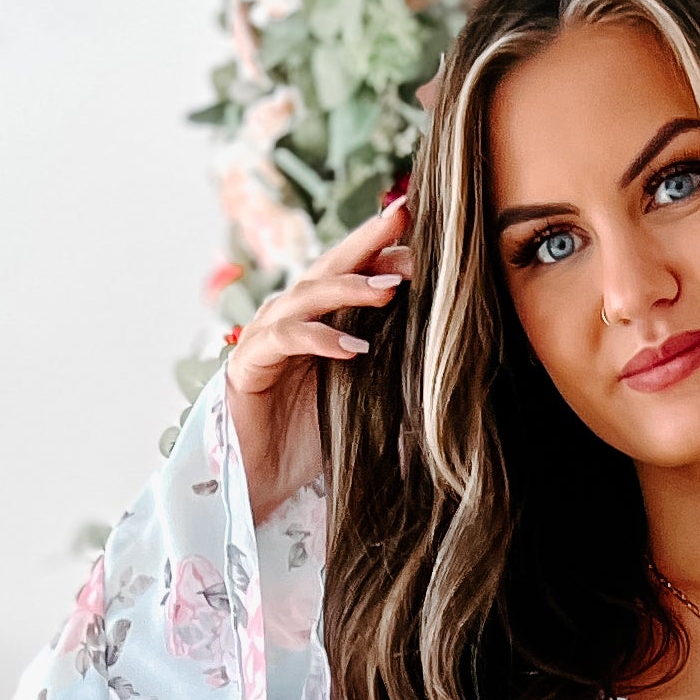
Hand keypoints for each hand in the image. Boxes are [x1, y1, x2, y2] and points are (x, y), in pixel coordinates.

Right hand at [224, 195, 409, 524]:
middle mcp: (292, 318)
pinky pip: (282, 339)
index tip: (426, 238)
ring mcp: (267, 336)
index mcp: (320, 321)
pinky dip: (317, 338)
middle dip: (367, 242)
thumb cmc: (310, 443)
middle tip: (402, 218)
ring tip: (389, 292)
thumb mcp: (364, 404)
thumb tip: (451, 376)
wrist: (262, 481)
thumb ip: (393, 381)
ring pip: (307, 295)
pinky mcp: (248, 364)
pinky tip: (351, 349)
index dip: (385, 254)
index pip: (354, 275)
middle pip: (330, 266)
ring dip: (348, 289)